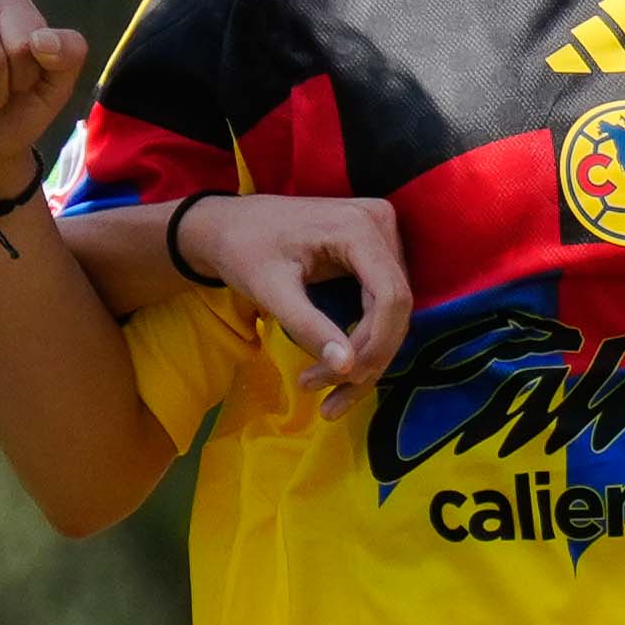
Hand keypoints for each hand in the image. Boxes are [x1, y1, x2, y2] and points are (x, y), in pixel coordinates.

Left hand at [186, 194, 412, 388]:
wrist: (228, 223)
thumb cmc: (243, 249)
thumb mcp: (270, 289)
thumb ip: (309, 327)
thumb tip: (348, 369)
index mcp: (357, 227)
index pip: (391, 297)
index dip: (374, 346)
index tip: (340, 380)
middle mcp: (380, 224)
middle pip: (396, 308)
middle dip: (368, 360)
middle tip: (330, 401)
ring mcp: (382, 234)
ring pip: (393, 312)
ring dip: (369, 359)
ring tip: (331, 398)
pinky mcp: (376, 250)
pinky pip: (383, 303)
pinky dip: (366, 341)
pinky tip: (340, 372)